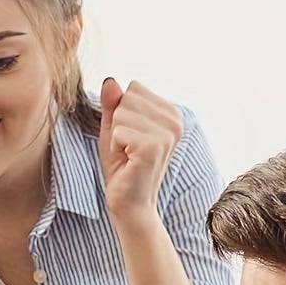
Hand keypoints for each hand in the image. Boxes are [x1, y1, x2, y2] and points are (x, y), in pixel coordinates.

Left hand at [98, 77, 181, 223]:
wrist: (130, 204)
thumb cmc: (123, 167)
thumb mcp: (115, 128)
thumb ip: (113, 104)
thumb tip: (110, 80)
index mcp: (171, 114)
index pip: (133, 88)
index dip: (123, 113)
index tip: (130, 137)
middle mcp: (175, 121)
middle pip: (127, 97)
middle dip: (118, 123)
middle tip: (127, 148)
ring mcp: (166, 134)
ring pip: (121, 113)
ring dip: (116, 136)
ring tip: (127, 155)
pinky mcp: (153, 147)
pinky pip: (118, 130)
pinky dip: (115, 147)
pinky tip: (127, 161)